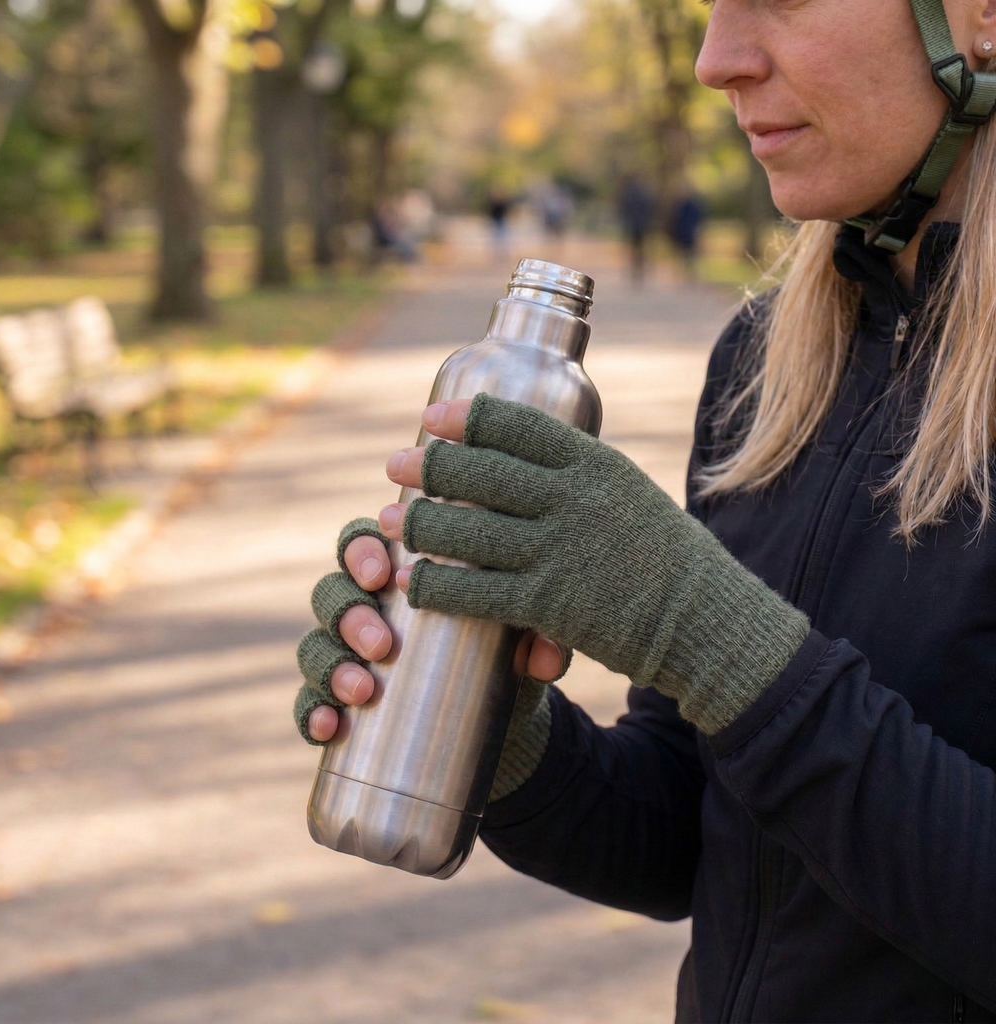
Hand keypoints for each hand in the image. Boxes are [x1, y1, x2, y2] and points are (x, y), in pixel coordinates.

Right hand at [295, 517, 568, 745]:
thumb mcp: (526, 637)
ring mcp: (346, 655)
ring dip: (329, 665)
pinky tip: (328, 728)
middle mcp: (364, 606)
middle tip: (381, 645)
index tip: (381, 574)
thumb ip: (542, 636)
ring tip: (362, 691)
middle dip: (349, 615)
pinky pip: (306, 703)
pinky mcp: (339, 703)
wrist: (500, 722)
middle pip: (331, 592)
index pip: (363, 544)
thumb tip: (546, 657)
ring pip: (314, 645)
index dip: (362, 553)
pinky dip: (309, 713)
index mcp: (400, 572)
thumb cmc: (507, 652)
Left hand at [377, 393, 809, 735]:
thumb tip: (521, 462)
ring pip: (469, 531)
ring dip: (421, 525)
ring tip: (390, 520)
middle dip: (431, 465)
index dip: (467, 418)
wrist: (706, 620)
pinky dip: (436, 587)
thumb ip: (579, 480)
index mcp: (596, 464)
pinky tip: (412, 583)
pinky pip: (476, 593)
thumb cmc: (665, 557)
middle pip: (484, 472)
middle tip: (394, 464)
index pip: (520, 426)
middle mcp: (575, 499)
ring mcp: (561, 551)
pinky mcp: (551, 605)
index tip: (432, 418)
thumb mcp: (628, 495)